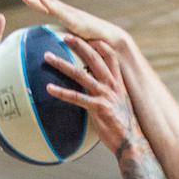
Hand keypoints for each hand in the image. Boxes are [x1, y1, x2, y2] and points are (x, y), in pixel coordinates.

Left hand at [10, 0, 131, 45]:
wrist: (111, 44)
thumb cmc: (96, 48)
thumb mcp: (75, 47)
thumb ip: (65, 47)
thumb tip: (56, 57)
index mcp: (64, 17)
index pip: (44, 6)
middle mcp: (65, 12)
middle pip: (42, 0)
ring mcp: (70, 14)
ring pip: (48, 3)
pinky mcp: (74, 19)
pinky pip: (58, 10)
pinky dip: (47, 3)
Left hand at [43, 36, 141, 153]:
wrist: (131, 142)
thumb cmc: (123, 125)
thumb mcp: (119, 104)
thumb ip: (108, 94)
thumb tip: (96, 91)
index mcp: (118, 83)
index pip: (111, 56)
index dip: (99, 44)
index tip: (88, 36)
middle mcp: (112, 86)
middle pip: (94, 58)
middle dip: (79, 45)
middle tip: (64, 36)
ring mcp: (105, 96)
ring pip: (81, 74)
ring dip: (62, 64)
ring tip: (48, 57)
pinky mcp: (98, 108)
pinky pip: (76, 98)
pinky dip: (61, 92)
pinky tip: (49, 88)